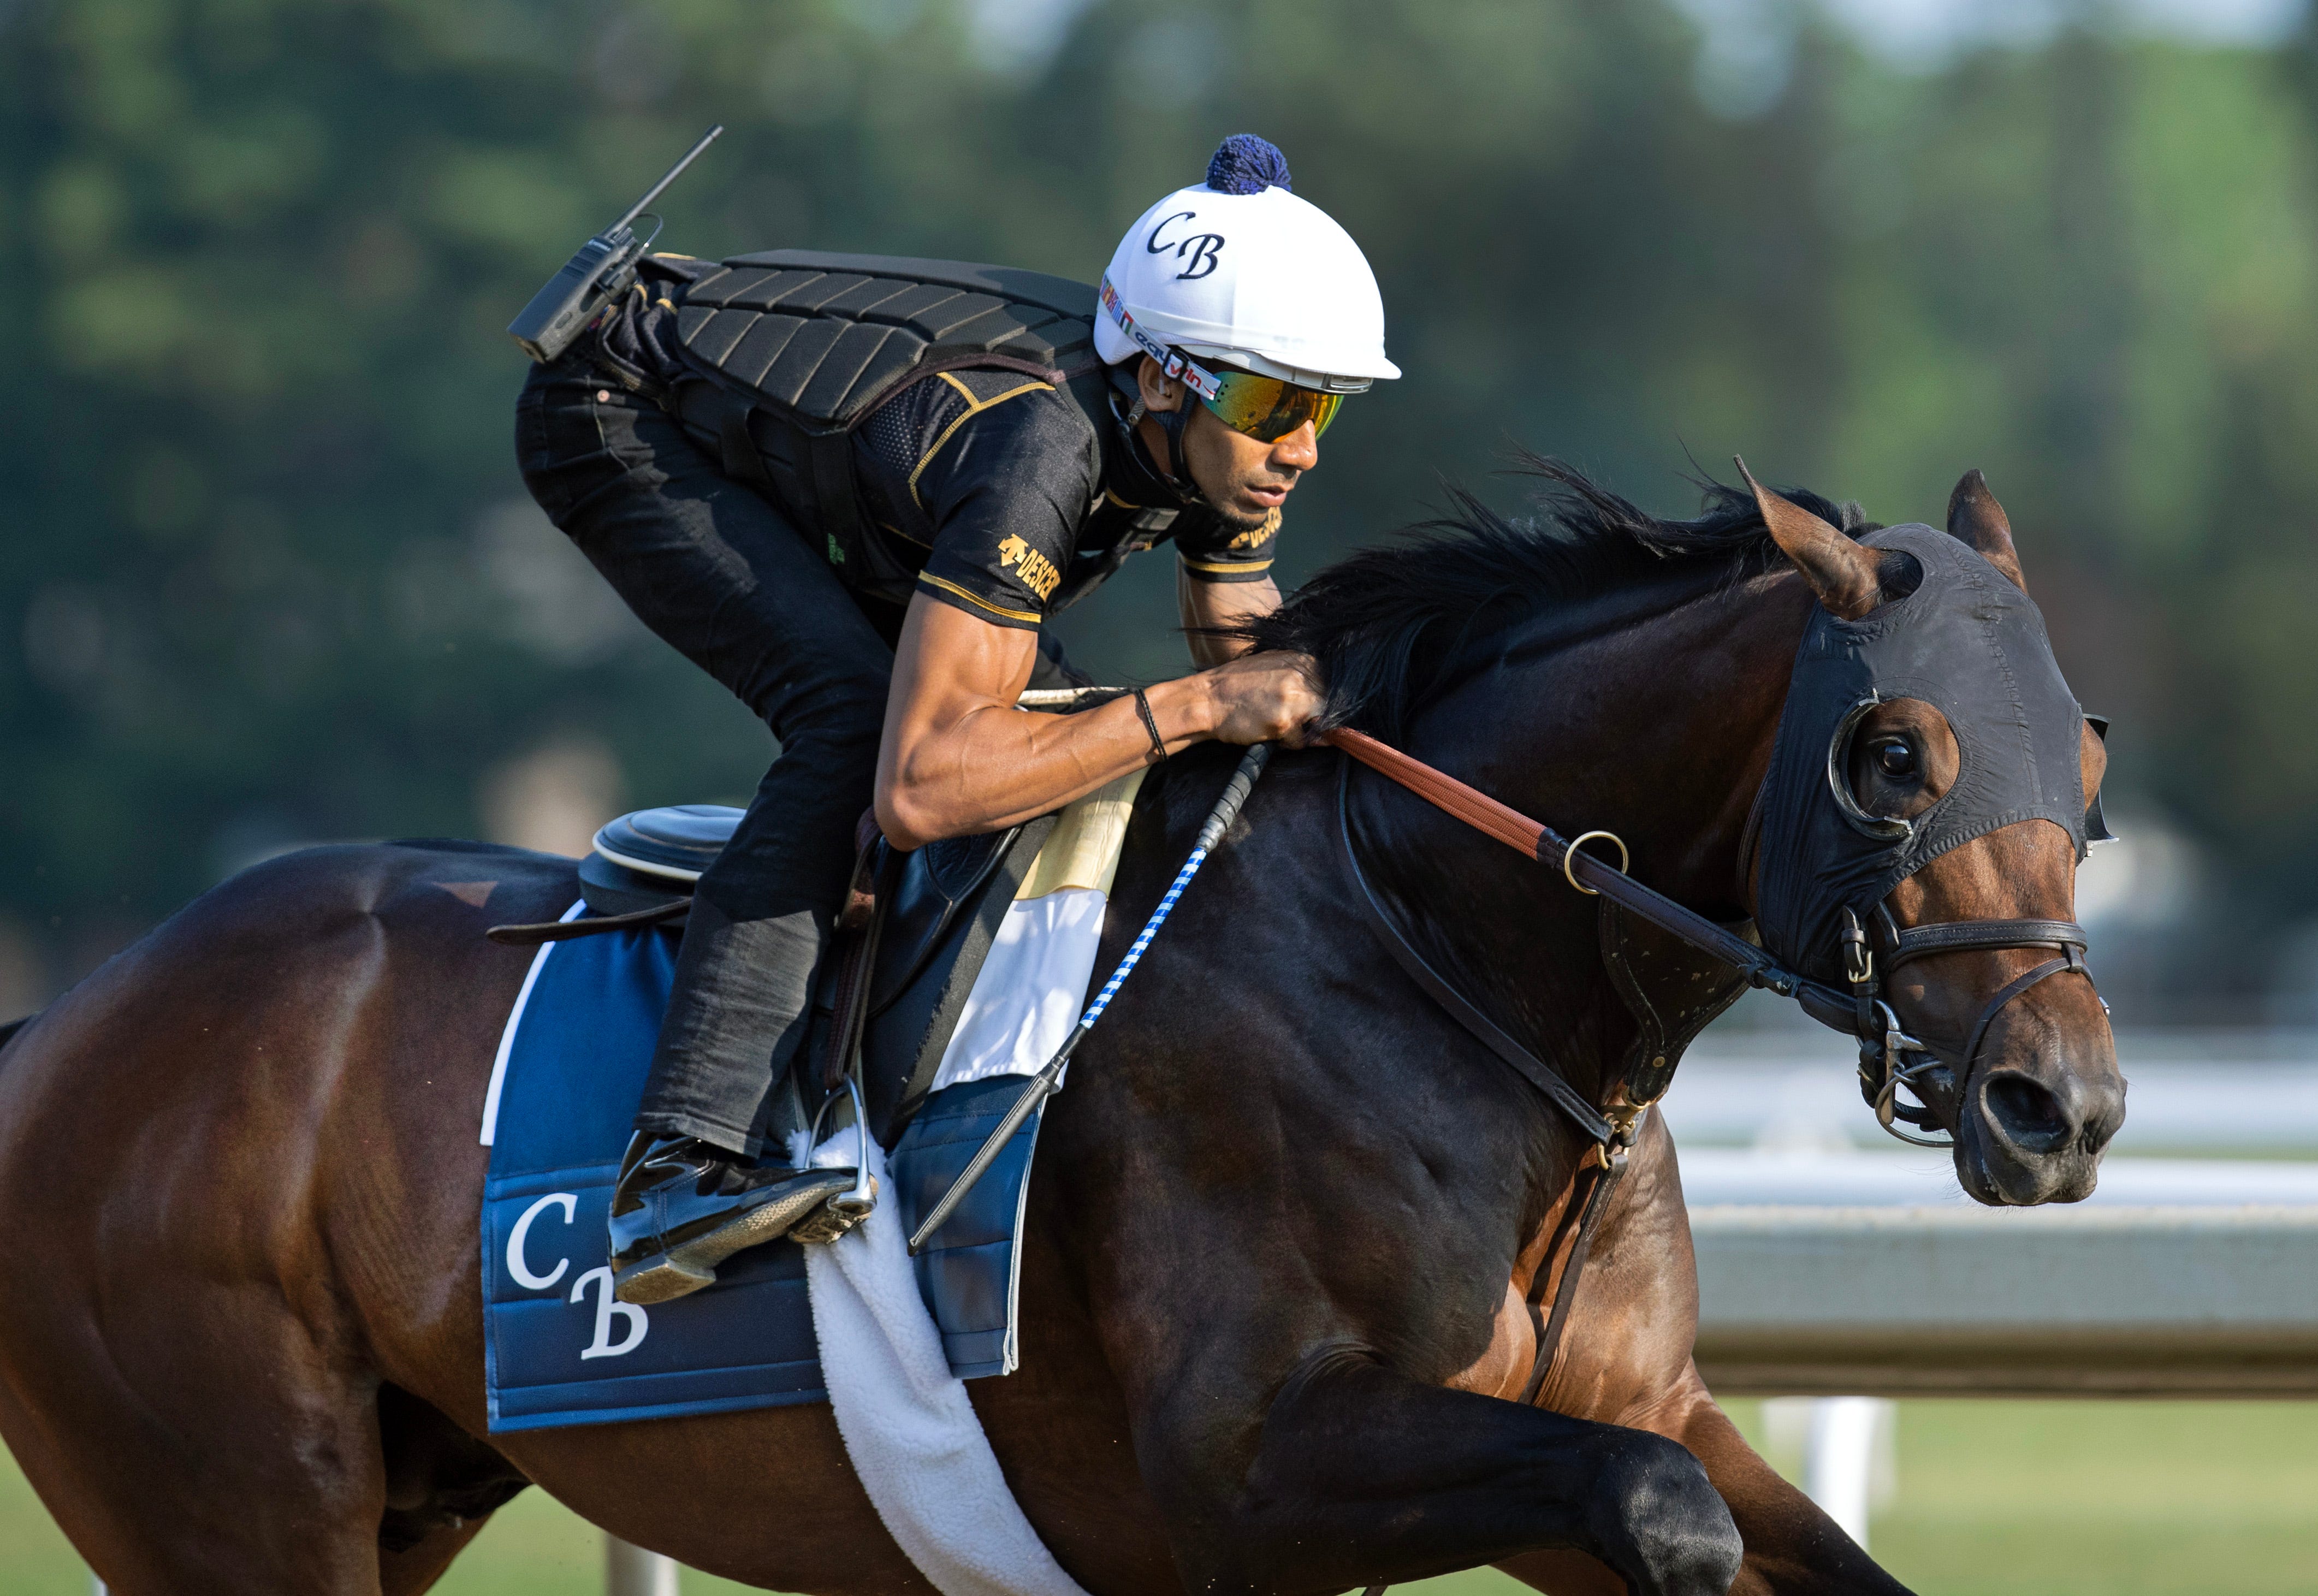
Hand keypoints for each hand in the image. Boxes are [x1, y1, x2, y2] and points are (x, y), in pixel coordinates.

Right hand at [1198, 650, 1324, 745]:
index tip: (1310, 709)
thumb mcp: (1269, 667)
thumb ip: (1297, 676)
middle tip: (1289, 720)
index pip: (1331, 684)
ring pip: (1318, 724)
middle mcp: (1300, 675)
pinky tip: (1269, 732)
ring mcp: (1294, 698)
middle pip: (1327, 705)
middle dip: (1314, 718)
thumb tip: (1324, 698)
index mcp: (1299, 659)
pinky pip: (1300, 741)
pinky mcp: (1284, 721)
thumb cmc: (1234, 685)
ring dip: (1301, 730)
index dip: (1320, 701)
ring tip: (1276, 724)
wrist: (1206, 700)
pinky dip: (1288, 743)